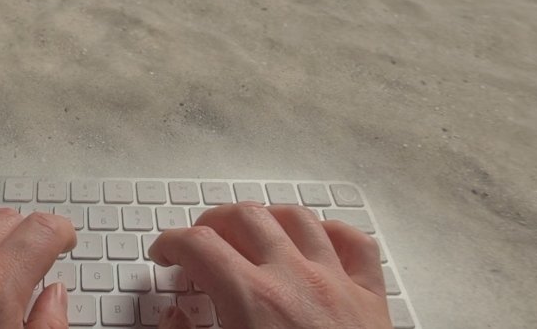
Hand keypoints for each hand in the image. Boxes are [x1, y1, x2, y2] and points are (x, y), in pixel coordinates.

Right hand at [150, 203, 391, 328]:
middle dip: (213, 223)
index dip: (170, 244)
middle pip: (244, 217)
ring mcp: (337, 283)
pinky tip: (317, 243)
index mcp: (251, 299)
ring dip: (266, 218)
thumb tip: (172, 321)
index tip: (165, 255)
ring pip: (297, 218)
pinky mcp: (371, 299)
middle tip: (200, 243)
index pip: (197, 245)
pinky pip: (353, 243)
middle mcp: (294, 279)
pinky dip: (330, 233)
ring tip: (250, 232)